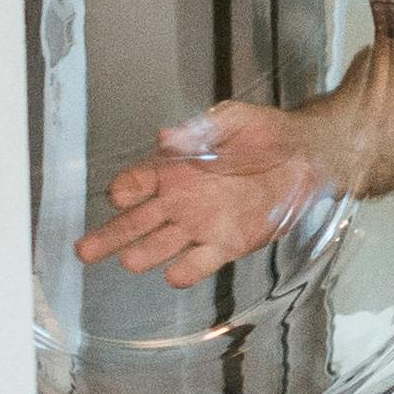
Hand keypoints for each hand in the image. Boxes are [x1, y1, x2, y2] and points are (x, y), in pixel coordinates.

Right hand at [74, 103, 330, 286]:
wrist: (310, 157)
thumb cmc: (269, 132)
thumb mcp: (234, 119)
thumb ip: (200, 128)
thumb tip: (165, 135)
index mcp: (175, 168)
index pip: (135, 183)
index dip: (124, 190)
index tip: (122, 196)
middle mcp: (181, 200)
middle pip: (133, 223)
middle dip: (108, 236)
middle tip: (84, 250)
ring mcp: (200, 225)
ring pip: (157, 248)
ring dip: (143, 256)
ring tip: (130, 261)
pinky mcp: (227, 245)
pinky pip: (196, 265)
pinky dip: (183, 271)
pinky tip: (174, 274)